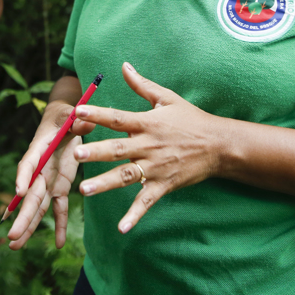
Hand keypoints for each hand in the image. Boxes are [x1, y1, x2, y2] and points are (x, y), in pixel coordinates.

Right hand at [6, 100, 95, 249]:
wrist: (64, 119)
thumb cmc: (64, 115)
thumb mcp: (69, 114)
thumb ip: (76, 121)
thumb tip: (84, 122)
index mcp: (39, 149)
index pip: (28, 163)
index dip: (23, 177)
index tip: (19, 193)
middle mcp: (40, 168)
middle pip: (30, 195)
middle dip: (22, 216)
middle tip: (12, 237)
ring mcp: (49, 180)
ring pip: (38, 206)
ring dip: (28, 227)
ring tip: (15, 247)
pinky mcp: (60, 186)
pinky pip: (59, 208)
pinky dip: (58, 224)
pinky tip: (58, 244)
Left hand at [72, 62, 223, 233]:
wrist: (219, 145)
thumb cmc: (191, 119)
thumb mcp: (167, 98)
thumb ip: (142, 85)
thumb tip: (124, 66)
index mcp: (147, 123)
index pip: (118, 118)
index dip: (97, 114)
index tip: (77, 112)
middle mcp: (148, 145)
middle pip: (118, 148)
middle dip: (96, 151)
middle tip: (75, 153)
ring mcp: (156, 167)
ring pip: (126, 175)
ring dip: (105, 183)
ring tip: (85, 190)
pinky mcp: (164, 185)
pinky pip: (147, 202)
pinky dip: (135, 215)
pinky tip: (121, 228)